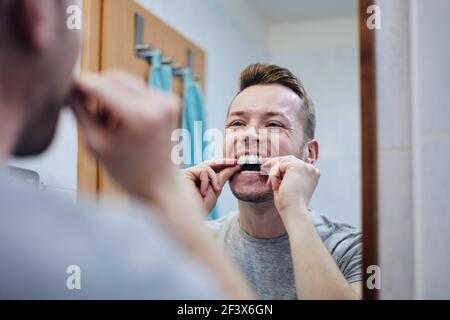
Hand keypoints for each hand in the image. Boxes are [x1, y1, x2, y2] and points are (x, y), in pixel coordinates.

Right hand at [70, 70, 180, 199]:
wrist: (160, 184)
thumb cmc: (128, 171)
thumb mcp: (96, 144)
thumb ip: (81, 112)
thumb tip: (70, 87)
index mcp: (141, 117)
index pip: (102, 87)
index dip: (81, 83)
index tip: (66, 81)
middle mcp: (159, 104)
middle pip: (115, 77)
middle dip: (96, 88)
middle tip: (82, 104)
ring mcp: (168, 101)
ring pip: (126, 82)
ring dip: (110, 94)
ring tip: (107, 123)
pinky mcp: (171, 101)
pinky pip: (138, 89)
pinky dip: (125, 99)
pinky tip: (122, 121)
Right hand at [183, 160, 240, 213]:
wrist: (191, 218)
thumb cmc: (201, 207)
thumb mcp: (216, 190)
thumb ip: (222, 177)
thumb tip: (233, 167)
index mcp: (197, 180)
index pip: (211, 169)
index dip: (223, 165)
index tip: (237, 165)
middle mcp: (191, 176)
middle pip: (208, 164)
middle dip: (223, 163)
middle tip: (236, 163)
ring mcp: (187, 174)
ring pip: (207, 166)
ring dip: (214, 179)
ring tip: (216, 191)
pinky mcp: (184, 174)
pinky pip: (202, 170)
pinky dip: (206, 181)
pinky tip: (202, 192)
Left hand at [261, 156, 319, 215]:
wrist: (294, 211)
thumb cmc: (289, 203)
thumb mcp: (287, 185)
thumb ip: (284, 175)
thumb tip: (271, 164)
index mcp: (311, 175)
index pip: (294, 164)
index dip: (280, 165)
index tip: (268, 166)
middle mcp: (311, 169)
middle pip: (289, 159)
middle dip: (274, 163)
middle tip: (263, 167)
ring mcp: (305, 167)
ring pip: (282, 162)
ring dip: (274, 173)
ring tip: (273, 186)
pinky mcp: (297, 167)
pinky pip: (279, 166)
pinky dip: (274, 176)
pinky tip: (276, 187)